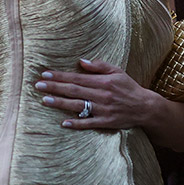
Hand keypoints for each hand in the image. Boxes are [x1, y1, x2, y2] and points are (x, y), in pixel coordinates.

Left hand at [35, 57, 159, 129]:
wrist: (145, 107)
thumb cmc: (129, 88)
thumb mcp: (118, 72)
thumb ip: (100, 66)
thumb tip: (81, 62)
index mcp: (104, 82)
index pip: (78, 78)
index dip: (61, 76)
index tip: (45, 74)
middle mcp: (102, 95)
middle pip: (74, 90)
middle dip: (55, 87)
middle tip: (38, 85)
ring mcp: (103, 109)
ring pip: (78, 106)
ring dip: (60, 103)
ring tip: (44, 100)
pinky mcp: (105, 122)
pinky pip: (88, 123)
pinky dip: (76, 123)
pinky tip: (63, 123)